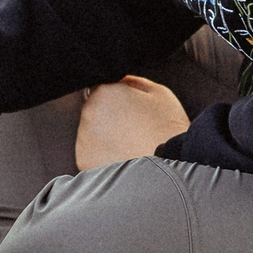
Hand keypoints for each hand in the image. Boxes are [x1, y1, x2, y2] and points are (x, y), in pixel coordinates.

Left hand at [75, 74, 189, 170]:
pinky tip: (123, 159)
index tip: (130, 112)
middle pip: (94, 111)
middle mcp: (88, 113)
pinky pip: (92, 156)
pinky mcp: (84, 162)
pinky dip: (103, 158)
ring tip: (131, 147)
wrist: (169, 171)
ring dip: (105, 139)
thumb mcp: (159, 94)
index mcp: (105, 92)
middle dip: (109, 119)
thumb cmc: (168, 131)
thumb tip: (118, 81)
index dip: (116, 100)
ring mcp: (83, 139)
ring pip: (91, 134)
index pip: (101, 89)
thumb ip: (131, 81)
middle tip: (134, 131)